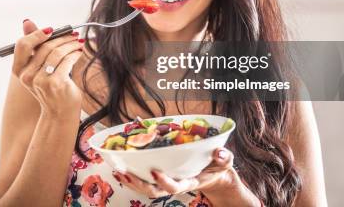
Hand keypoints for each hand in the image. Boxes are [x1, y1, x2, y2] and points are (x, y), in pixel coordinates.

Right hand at [11, 19, 83, 117]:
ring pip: (57, 52)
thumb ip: (34, 46)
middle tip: (73, 34)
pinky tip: (79, 52)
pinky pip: (66, 60)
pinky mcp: (55, 84)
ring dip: (71, 44)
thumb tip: (27, 21)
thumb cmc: (50, 87)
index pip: (22, 44)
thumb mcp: (38, 67)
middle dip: (62, 37)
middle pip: (44, 46)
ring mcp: (40, 81)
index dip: (37, 34)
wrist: (59, 113)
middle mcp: (27, 76)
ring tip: (78, 42)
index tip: (52, 30)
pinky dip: (75, 53)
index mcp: (18, 70)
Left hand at [113, 147, 257, 204]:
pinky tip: (121, 165)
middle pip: (155, 191)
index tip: (156, 172)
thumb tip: (220, 153)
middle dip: (138, 184)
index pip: (176, 186)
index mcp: (191, 181)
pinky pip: (145, 178)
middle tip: (125, 173)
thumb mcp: (225, 161)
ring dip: (131, 180)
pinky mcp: (161, 175)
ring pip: (146, 187)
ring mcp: (167, 180)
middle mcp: (176, 183)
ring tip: (118, 171)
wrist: (214, 174)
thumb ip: (224, 157)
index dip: (165, 182)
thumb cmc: (218, 166)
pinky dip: (132, 173)